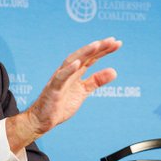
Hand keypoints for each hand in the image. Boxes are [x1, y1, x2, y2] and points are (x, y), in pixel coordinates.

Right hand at [6, 38, 120, 151]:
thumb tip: (114, 71)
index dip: (104, 50)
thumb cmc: (61, 104)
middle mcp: (68, 72)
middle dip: (98, 47)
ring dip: (84, 53)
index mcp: (75, 72)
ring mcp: (60, 79)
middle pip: (84, 56)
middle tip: (113, 40)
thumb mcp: (83, 91)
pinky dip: (68, 69)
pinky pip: (61, 77)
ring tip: (97, 45)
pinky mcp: (53, 89)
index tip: (117, 43)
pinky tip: (77, 63)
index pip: (92, 58)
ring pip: (72, 61)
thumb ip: (96, 81)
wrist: (42, 119)